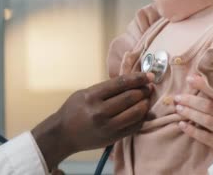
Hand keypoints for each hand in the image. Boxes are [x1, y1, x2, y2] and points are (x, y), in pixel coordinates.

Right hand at [32, 72, 152, 170]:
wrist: (63, 134)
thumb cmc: (73, 110)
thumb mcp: (84, 94)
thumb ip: (104, 89)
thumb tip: (128, 83)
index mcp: (92, 97)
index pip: (120, 84)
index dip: (137, 78)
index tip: (148, 75)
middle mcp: (100, 111)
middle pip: (130, 98)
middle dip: (143, 90)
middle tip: (149, 86)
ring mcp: (108, 126)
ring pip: (135, 113)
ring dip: (145, 104)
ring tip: (147, 99)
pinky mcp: (113, 137)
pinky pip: (134, 126)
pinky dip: (141, 118)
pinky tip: (143, 113)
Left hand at [173, 74, 212, 153]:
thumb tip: (194, 78)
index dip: (203, 85)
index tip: (189, 79)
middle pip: (209, 106)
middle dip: (191, 100)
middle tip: (177, 98)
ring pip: (207, 120)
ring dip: (190, 113)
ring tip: (178, 108)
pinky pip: (205, 137)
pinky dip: (192, 130)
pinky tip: (181, 125)